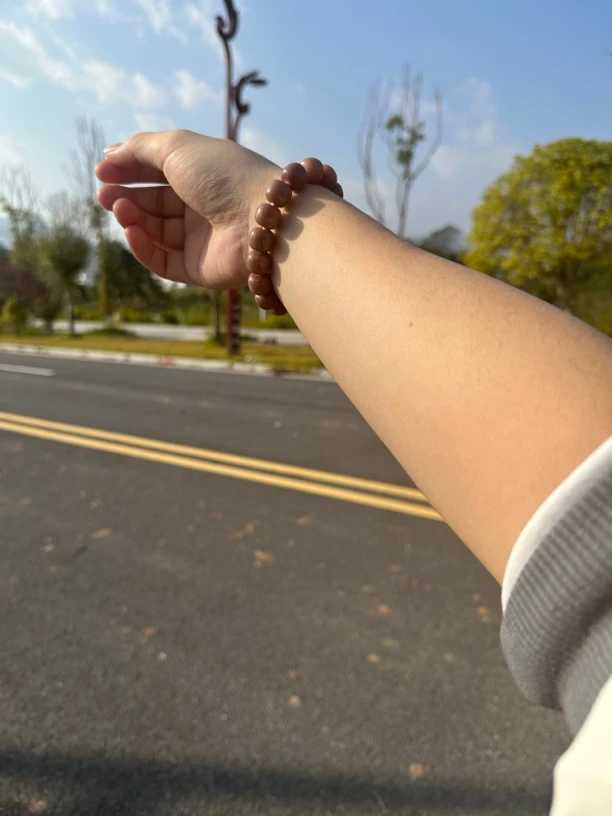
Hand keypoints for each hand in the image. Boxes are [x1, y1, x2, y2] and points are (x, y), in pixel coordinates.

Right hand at [96, 129, 277, 288]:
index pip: (158, 173)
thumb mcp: (178, 148)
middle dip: (126, 197)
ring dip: (132, 219)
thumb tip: (109, 154)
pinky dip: (143, 247)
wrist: (261, 219)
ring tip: (118, 208)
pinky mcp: (198, 269)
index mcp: (202, 174)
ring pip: (155, 232)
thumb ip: (140, 149)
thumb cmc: (224, 176)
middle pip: (154, 204)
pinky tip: (131, 230)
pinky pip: (162, 261)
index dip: (129, 171)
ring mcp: (201, 240)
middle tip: (103, 195)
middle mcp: (202, 207)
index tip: (101, 170)